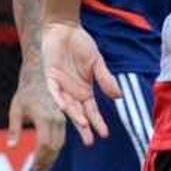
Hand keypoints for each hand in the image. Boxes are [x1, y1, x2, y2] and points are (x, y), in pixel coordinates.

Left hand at [7, 74, 67, 170]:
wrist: (41, 76)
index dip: (40, 159)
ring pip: (60, 144)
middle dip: (47, 162)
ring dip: (52, 158)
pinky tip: (48, 156)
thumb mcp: (16, 109)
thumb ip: (14, 128)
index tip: (35, 170)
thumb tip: (11, 146)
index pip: (44, 144)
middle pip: (54, 147)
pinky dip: (55, 149)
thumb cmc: (25, 93)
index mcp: (43, 117)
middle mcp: (55, 119)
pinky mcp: (63, 118)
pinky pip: (61, 138)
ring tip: (44, 169)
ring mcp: (61, 118)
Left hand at [41, 21, 119, 141]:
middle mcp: (72, 92)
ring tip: (82, 126)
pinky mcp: (50, 77)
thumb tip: (119, 97)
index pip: (92, 111)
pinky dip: (58, 98)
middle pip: (79, 114)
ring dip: (74, 116)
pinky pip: (54, 91)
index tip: (104, 134)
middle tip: (89, 142)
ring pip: (67, 105)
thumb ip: (106, 80)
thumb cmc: (81, 45)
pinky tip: (64, 106)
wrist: (65, 28)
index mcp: (84, 91)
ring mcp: (61, 86)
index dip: (97, 122)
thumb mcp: (97, 63)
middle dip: (84, 127)